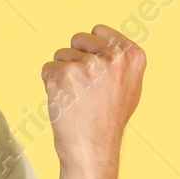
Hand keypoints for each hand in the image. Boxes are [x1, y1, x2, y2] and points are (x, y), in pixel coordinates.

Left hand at [41, 25, 145, 178]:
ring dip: (63, 73)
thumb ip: (120, 58)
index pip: (98, 30)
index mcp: (132, 55)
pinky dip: (50, 83)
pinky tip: (65, 101)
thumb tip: (106, 39)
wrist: (93, 148)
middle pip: (78, 38)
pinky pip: (47, 69)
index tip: (98, 73)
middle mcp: (112, 57)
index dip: (92, 50)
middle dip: (76, 58)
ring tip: (77, 96)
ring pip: (61, 54)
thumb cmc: (109, 118)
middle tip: (86, 87)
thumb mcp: (130, 84)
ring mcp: (87, 66)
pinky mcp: (63, 76)